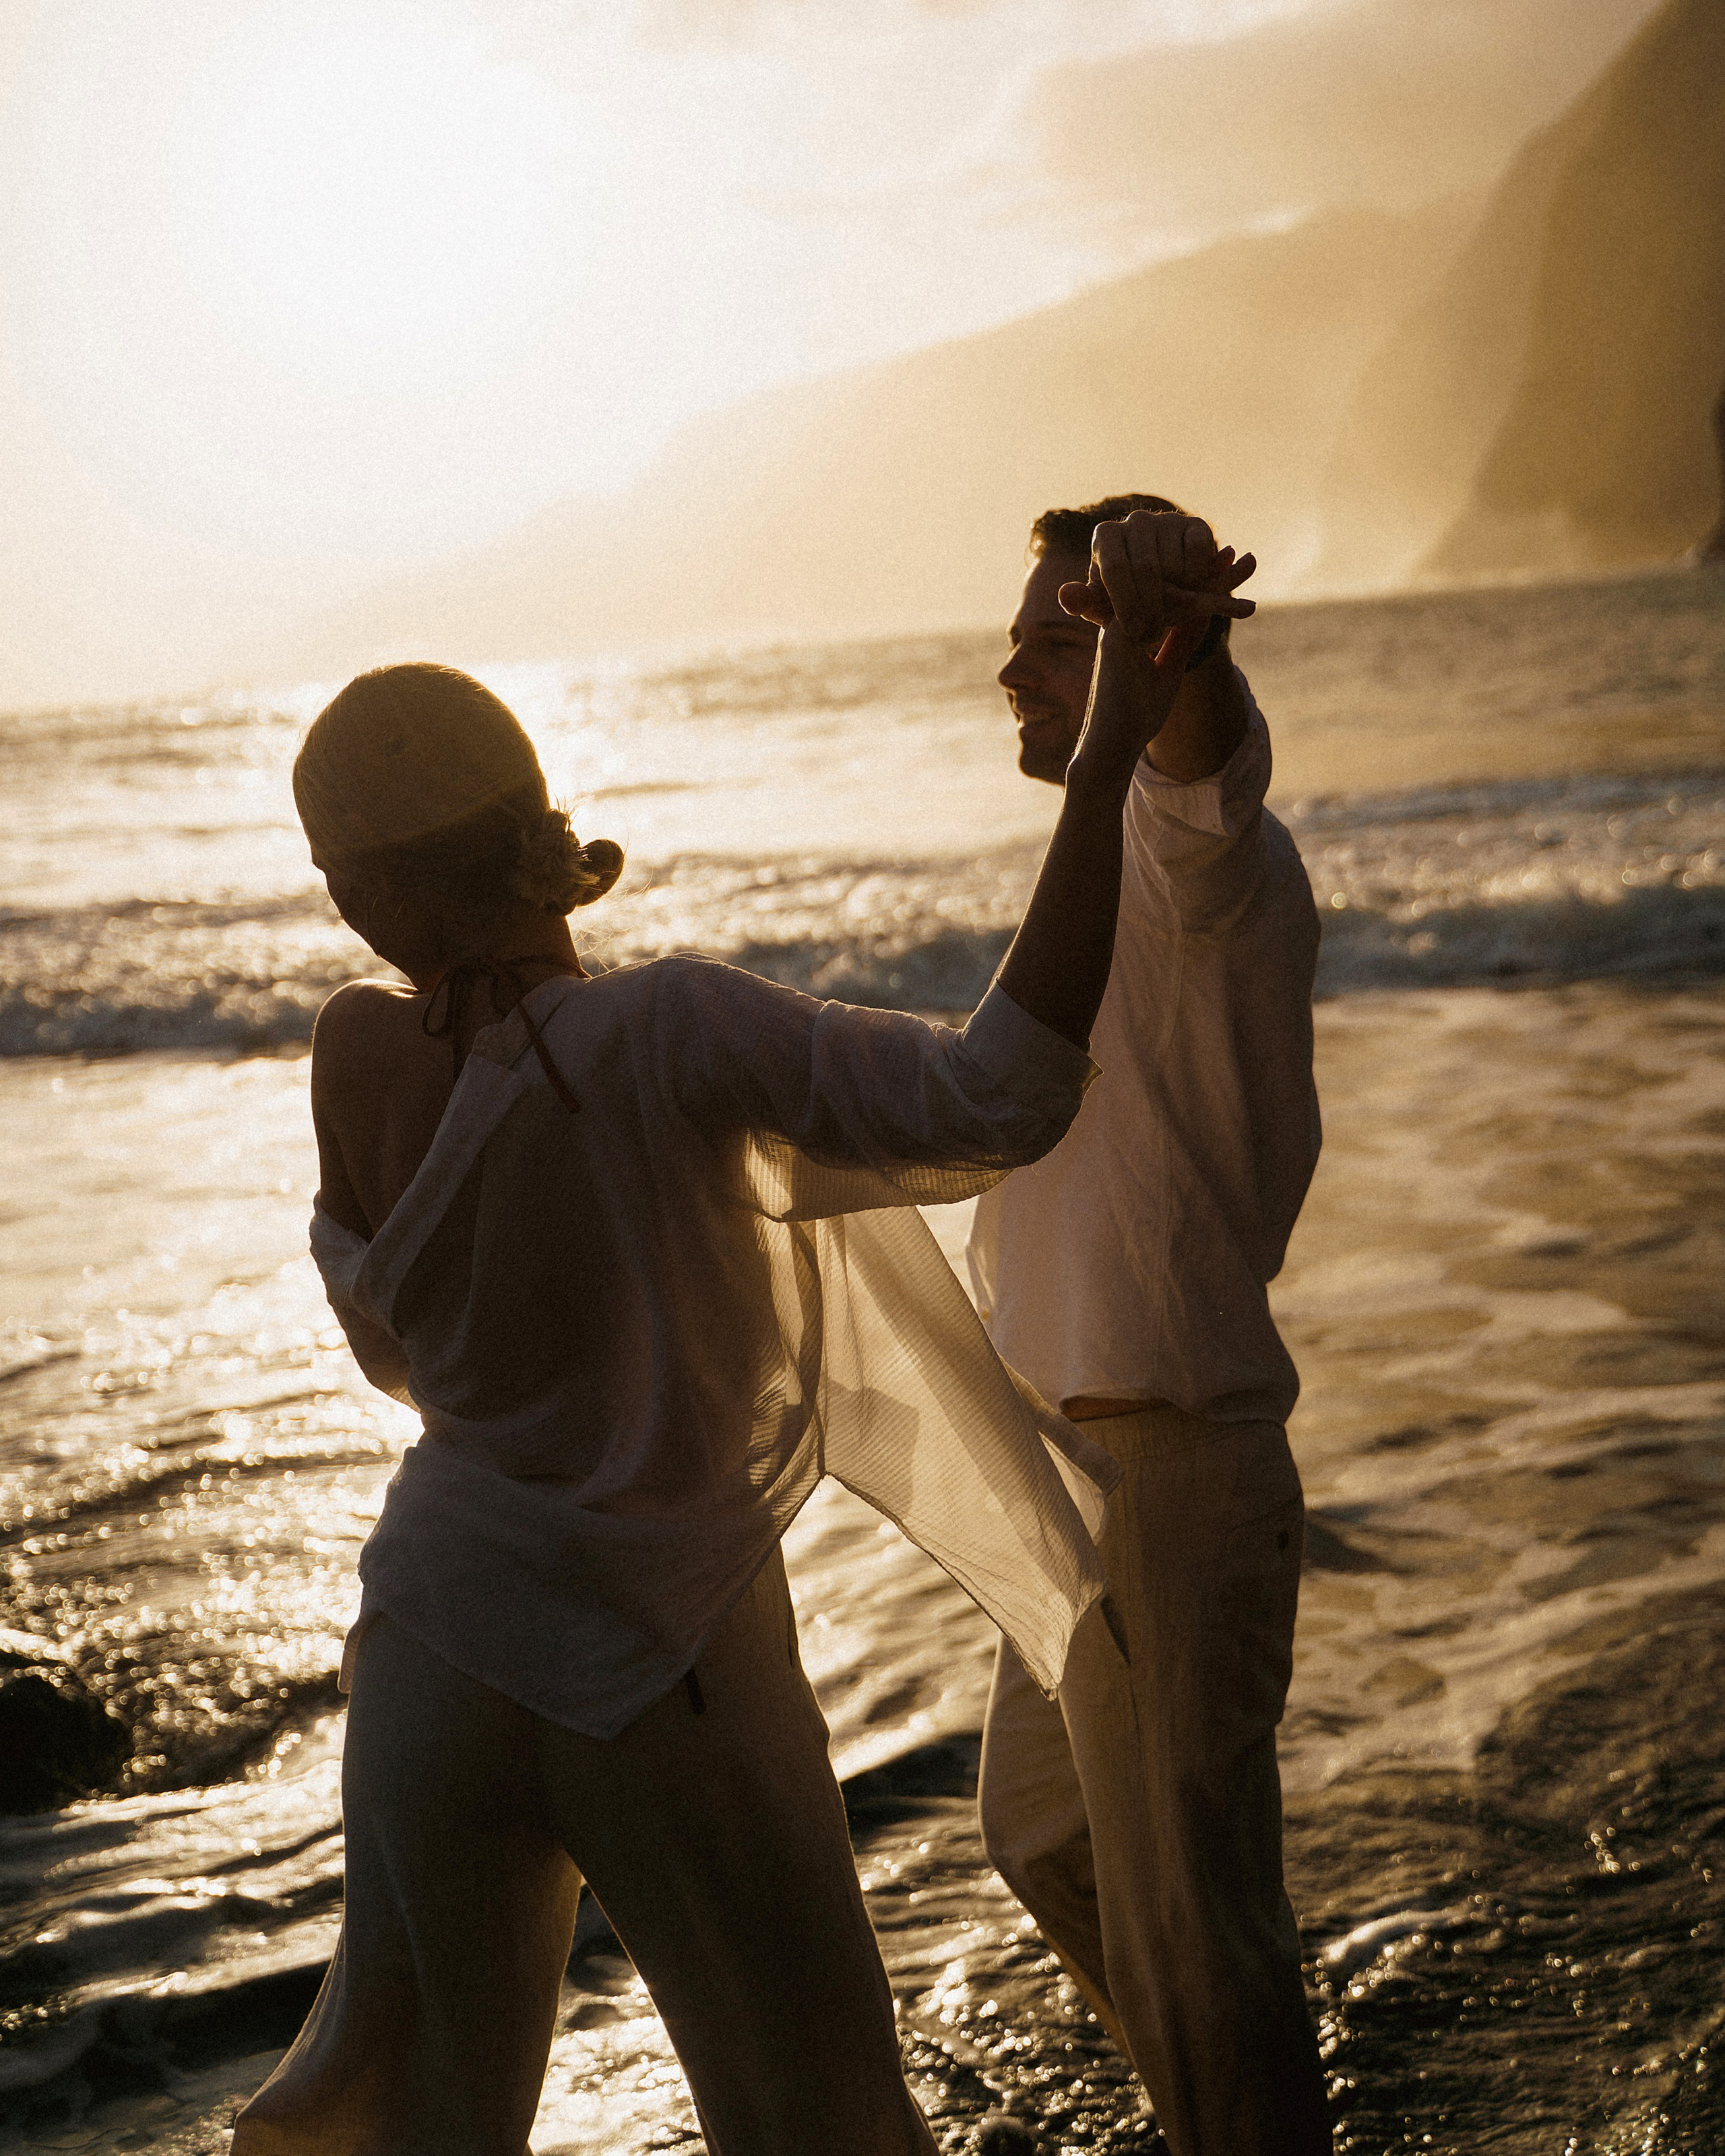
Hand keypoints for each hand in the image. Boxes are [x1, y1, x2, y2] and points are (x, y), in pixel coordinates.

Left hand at [1057, 510, 1256, 651]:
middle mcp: (1135, 520)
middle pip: (1147, 567)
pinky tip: (1189, 594)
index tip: (1134, 632)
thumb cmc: (1124, 596)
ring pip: (1175, 564)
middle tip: (1153, 635)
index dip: (1125, 603)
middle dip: (1150, 607)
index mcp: (1106, 535)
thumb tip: (1066, 596)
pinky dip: (1197, 579)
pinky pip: (1199, 554)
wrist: (1162, 584)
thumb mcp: (1100, 605)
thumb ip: (1082, 602)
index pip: (1115, 567)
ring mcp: (1167, 519)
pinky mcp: (1196, 524)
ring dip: (1176, 599)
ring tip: (1170, 618)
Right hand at [1063, 513, 1257, 785]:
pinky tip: (1226, 598)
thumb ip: (1181, 641)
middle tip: (1247, 558)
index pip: (1171, 594)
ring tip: (1246, 564)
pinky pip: (1165, 611)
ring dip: (1214, 580)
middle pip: (1172, 585)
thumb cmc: (1136, 717)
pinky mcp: (1121, 638)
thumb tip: (1205, 614)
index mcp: (1131, 625)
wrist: (1112, 747)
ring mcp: (1120, 626)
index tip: (1229, 562)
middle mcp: (1123, 619)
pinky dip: (1199, 604)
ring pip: (1172, 592)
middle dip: (1211, 570)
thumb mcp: (1167, 671)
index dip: (1201, 578)